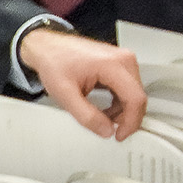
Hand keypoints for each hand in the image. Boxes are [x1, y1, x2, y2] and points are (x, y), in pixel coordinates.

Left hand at [20, 27, 146, 139]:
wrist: (46, 47)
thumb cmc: (53, 62)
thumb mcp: (65, 94)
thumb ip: (87, 116)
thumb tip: (106, 130)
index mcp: (113, 64)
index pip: (135, 98)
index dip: (130, 122)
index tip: (120, 135)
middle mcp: (123, 59)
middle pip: (137, 96)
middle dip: (126, 117)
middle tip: (110, 129)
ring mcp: (122, 59)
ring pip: (133, 93)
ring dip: (121, 110)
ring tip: (102, 117)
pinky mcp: (118, 63)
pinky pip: (127, 87)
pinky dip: (118, 101)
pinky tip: (105, 108)